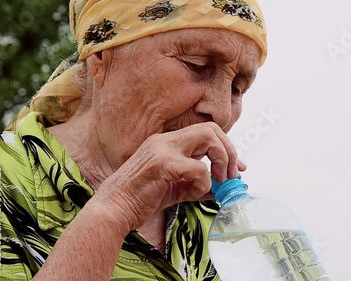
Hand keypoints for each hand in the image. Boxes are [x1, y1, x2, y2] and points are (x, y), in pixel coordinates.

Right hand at [90, 122, 245, 231]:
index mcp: (167, 143)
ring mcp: (163, 150)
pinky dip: (204, 182)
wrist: (113, 211)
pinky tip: (195, 192)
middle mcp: (165, 141)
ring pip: (207, 137)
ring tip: (218, 180)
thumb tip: (220, 189)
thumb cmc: (139, 200)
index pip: (206, 132)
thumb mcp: (175, 190)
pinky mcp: (162, 164)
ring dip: (221, 159)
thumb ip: (197, 185)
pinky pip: (198, 167)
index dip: (226, 148)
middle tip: (230, 174)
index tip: (237, 168)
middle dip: (228, 151)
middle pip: (211, 129)